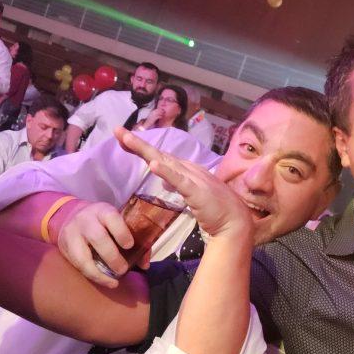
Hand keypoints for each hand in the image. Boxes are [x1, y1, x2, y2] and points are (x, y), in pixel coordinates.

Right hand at [50, 199, 137, 289]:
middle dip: (112, 256)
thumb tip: (144, 264)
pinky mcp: (64, 247)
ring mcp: (72, 234)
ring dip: (98, 272)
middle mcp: (85, 220)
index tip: (130, 245)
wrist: (71, 216)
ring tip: (112, 282)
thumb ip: (133, 239)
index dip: (121, 232)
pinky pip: (77, 264)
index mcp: (102, 211)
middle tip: (123, 270)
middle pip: (97, 237)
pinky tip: (102, 280)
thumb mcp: (115, 223)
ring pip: (82, 255)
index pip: (111, 217)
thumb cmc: (102, 223)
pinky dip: (91, 275)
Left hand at [115, 127, 252, 242]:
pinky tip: (153, 164)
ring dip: (145, 150)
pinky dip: (165, 172)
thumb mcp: (192, 194)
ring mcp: (193, 178)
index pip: (160, 156)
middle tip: (117, 130)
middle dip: (136, 143)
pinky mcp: (197, 191)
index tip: (123, 140)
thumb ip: (177, 185)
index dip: (141, 148)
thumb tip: (163, 180)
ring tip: (127, 139)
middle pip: (158, 154)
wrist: (236, 222)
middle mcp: (189, 169)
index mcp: (187, 170)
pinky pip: (178, 180)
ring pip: (164, 161)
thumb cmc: (215, 210)